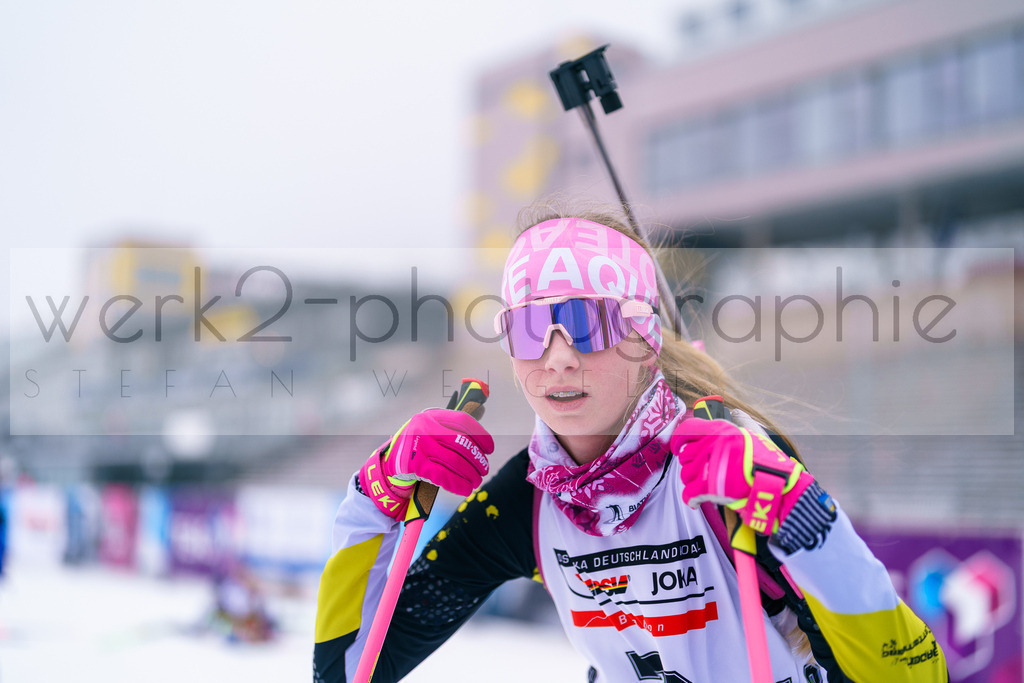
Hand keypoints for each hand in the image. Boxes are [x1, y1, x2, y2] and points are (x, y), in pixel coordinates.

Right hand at [358, 409, 492, 519]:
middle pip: (462, 444)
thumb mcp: (432, 428)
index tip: (489, 449)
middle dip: (477, 459)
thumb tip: (482, 409)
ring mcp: (419, 446)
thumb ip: (454, 424)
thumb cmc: (418, 445)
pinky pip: (443, 476)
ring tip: (476, 481)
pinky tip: (465, 489)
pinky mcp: (414, 465)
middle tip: (484, 470)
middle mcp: (425, 427)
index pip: (463, 421)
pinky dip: (458, 484)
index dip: (481, 435)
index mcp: (431, 416)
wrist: (389, 463)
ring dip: (470, 474)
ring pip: (455, 462)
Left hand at [671, 418, 812, 534]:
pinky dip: (691, 499)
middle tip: (702, 472)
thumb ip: (739, 423)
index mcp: (718, 429)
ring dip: (693, 482)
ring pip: (686, 475)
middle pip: (685, 456)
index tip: (678, 448)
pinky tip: (696, 502)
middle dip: (691, 466)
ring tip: (705, 486)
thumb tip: (735, 413)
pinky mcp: (708, 486)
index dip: (678, 440)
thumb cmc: (765, 460)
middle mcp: (710, 444)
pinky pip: (690, 493)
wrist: (775, 482)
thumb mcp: (751, 433)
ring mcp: (708, 465)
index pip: (687, 429)